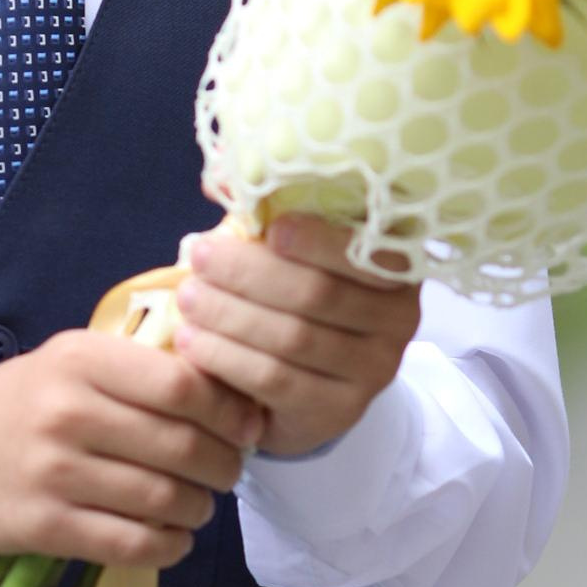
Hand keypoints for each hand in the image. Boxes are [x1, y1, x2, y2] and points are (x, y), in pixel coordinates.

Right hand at [0, 330, 267, 567]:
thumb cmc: (27, 402)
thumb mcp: (75, 360)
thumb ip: (145, 370)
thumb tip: (237, 399)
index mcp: (83, 360)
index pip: (184, 386)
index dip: (230, 412)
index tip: (246, 426)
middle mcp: (69, 414)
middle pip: (183, 446)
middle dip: (225, 465)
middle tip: (228, 470)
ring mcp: (55, 474)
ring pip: (165, 501)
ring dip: (200, 509)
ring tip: (197, 503)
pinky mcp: (46, 527)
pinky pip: (134, 545)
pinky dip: (170, 547)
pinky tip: (172, 537)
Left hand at [172, 214, 420, 457]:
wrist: (305, 387)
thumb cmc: (294, 300)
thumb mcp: (289, 254)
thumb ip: (266, 215)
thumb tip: (220, 175)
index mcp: (395, 268)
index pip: (366, 252)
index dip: (319, 240)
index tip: (269, 229)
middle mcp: (399, 320)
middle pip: (318, 294)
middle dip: (250, 274)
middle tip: (199, 258)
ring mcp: (374, 371)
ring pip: (293, 339)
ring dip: (231, 315)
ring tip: (188, 299)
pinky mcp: (340, 411)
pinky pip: (276, 381)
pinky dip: (227, 358)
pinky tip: (191, 343)